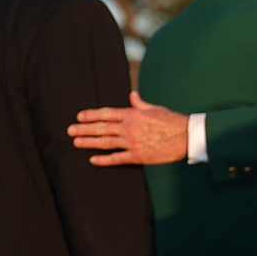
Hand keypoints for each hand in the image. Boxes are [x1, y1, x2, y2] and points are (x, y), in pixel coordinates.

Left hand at [71, 92, 188, 165]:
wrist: (186, 137)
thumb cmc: (172, 121)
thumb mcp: (155, 108)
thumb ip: (140, 104)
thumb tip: (131, 95)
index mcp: (133, 114)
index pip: (107, 113)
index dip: (91, 115)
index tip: (79, 117)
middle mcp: (129, 128)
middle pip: (102, 128)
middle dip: (84, 129)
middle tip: (70, 131)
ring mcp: (132, 143)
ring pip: (105, 142)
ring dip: (89, 142)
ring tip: (76, 142)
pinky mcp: (138, 156)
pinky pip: (117, 158)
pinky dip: (104, 160)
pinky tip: (93, 159)